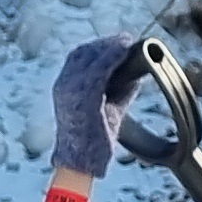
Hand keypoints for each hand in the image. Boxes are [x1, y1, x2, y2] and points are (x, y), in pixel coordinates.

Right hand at [48, 38, 139, 180]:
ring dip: (110, 47)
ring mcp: (72, 90)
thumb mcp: (108, 110)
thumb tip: (137, 76)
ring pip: (91, 58)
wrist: (81, 162)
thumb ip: (120, 91)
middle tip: (125, 40)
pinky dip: (112, 58)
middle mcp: (65, 84)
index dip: (98, 47)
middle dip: (105, 44)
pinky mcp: (84, 97)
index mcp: (65, 87)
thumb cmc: (94, 140)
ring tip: (126, 42)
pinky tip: (123, 52)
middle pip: (84, 53)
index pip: (79, 57)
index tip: (117, 43)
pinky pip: (99, 70)